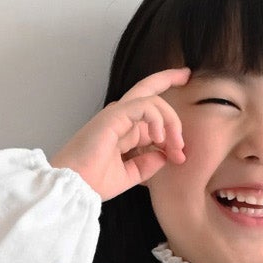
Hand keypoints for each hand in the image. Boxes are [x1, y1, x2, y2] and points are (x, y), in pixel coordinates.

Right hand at [48, 66, 191, 199]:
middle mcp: (120, 117)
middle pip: (147, 89)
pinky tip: (160, 138)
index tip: (182, 151)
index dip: (170, 128)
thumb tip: (165, 155)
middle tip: (187, 75)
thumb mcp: (129, 175)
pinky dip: (157, 118)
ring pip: (152, 100)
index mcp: (122, 131)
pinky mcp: (114, 115)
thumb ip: (147, 164)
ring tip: (176, 146)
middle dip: (168, 78)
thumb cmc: (93, 182)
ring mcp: (116, 114)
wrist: (74, 187)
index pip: (150, 115)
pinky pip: (144, 105)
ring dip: (171, 121)